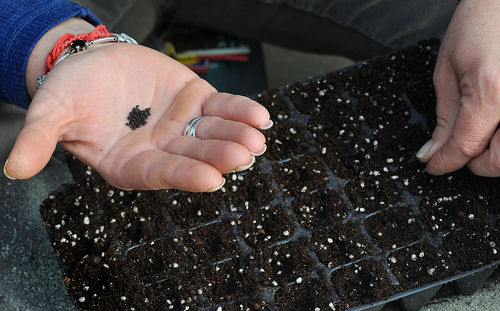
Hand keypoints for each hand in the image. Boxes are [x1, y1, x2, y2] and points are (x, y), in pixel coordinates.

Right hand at [4, 21, 269, 191]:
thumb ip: (39, 140)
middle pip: (194, 155)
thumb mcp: (50, 113)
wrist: (90, 63)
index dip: (184, 175)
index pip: (160, 173)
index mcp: (130, 163)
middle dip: (219, 154)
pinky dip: (240, 111)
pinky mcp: (194, 101)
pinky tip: (260, 116)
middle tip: (244, 154)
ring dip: (237, 135)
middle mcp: (161, 149)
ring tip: (257, 136)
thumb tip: (13, 169)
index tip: (212, 179)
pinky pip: (221, 108)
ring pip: (213, 133)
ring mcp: (181, 126)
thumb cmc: (71, 92)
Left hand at [416, 0, 499, 175]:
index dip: (444, 162)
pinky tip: (493, 128)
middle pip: (499, 162)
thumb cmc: (480, 22)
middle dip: (472, 163)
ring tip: (477, 138)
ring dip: (494, 156)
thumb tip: (433, 151)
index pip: (465, 147)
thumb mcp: (448, 70)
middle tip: (455, 151)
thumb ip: (444, 117)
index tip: (432, 165)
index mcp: (492, 92)